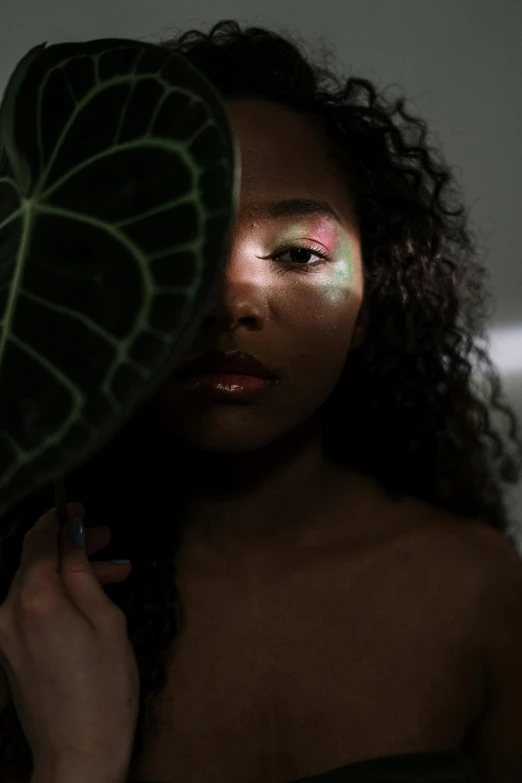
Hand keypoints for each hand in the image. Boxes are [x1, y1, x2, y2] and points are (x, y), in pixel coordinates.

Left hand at [0, 502, 139, 776]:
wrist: (79, 751)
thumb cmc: (103, 687)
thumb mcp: (105, 618)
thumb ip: (82, 571)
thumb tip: (73, 534)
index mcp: (33, 598)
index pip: (38, 540)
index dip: (60, 518)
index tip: (82, 507)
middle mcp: (7, 611)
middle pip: (36, 561)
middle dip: (72, 545)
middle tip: (109, 539)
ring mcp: (4, 633)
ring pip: (36, 584)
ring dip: (71, 573)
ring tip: (115, 572)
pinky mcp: (8, 651)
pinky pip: (31, 608)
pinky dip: (59, 596)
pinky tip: (91, 600)